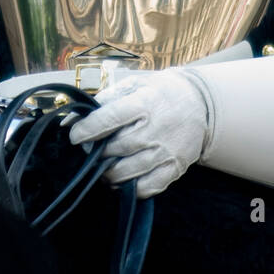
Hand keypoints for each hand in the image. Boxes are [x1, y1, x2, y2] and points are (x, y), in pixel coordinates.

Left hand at [68, 68, 212, 198]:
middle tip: (91, 151)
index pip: (110, 118)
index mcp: (144, 103)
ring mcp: (166, 151)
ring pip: (129, 171)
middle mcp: (156, 128)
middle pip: (117, 148)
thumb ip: (104, 101)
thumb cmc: (161, 93)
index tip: (75, 136)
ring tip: (104, 167)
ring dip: (110, 173)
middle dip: (98, 153)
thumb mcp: (135, 85)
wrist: (201, 104)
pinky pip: (148, 187)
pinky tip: (124, 179)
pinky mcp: (175, 167)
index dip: (88, 129)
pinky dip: (131, 188)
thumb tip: (72, 119)